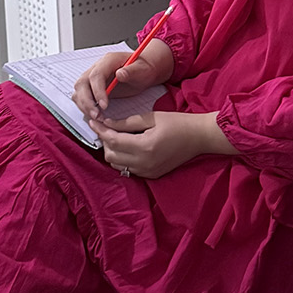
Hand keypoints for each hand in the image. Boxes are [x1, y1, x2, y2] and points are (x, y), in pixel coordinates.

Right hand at [72, 39, 173, 125]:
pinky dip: (85, 107)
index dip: (98, 91)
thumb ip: (132, 71)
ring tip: (97, 117)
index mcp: (108, 61)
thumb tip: (120, 74)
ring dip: (84, 106)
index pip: (96, 75)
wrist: (143, 71)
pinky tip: (96, 115)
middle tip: (97, 115)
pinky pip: (82, 97)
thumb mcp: (142, 69)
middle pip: (82, 84)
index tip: (105, 105)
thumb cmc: (143, 69)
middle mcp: (97, 68)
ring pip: (79, 91)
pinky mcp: (92, 88)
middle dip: (87, 101)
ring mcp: (92, 78)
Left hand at [98, 111, 218, 179]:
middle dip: (105, 141)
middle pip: (111, 156)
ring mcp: (148, 171)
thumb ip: (127, 122)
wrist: (199, 137)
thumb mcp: (151, 117)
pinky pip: (128, 169)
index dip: (100, 130)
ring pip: (117, 165)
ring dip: (112, 151)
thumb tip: (106, 123)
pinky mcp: (151, 175)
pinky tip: (128, 147)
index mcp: (145, 146)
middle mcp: (144, 163)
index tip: (93, 121)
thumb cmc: (177, 123)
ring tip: (116, 137)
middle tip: (106, 128)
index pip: (113, 141)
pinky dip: (123, 158)